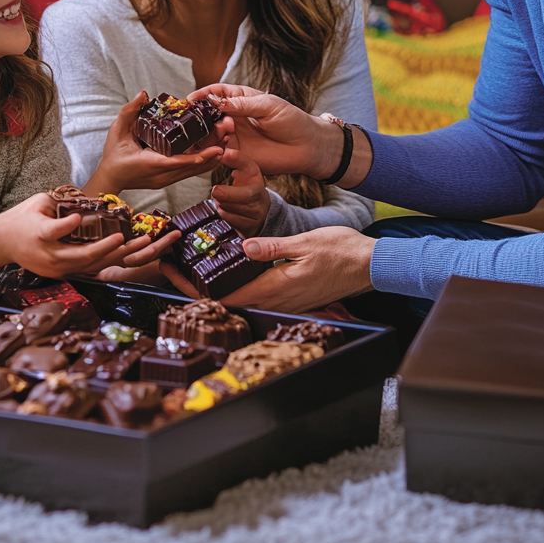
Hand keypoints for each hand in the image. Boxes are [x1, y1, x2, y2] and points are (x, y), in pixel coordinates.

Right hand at [0, 193, 152, 276]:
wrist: (2, 243)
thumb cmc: (21, 219)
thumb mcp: (38, 202)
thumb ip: (60, 200)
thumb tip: (86, 198)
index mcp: (38, 234)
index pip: (52, 232)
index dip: (65, 226)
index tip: (77, 218)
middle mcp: (47, 255)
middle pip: (78, 256)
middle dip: (104, 249)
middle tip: (123, 238)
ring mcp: (54, 268)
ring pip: (86, 267)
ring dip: (110, 258)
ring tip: (130, 248)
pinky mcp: (59, 273)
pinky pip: (86, 270)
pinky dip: (104, 263)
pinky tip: (121, 257)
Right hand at [88, 91, 224, 193]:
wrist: (110, 179)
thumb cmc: (113, 156)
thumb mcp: (117, 131)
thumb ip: (129, 112)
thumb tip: (142, 95)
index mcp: (150, 164)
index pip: (177, 162)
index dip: (197, 157)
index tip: (215, 149)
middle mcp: (161, 175)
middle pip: (192, 167)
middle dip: (212, 153)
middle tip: (227, 137)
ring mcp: (166, 179)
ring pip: (193, 171)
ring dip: (211, 158)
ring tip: (227, 142)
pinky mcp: (168, 179)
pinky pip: (189, 172)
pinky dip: (202, 163)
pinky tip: (215, 153)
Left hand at [160, 226, 374, 312]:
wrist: (372, 265)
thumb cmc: (343, 251)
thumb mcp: (305, 242)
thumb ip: (272, 248)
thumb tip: (242, 247)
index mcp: (276, 288)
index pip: (226, 297)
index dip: (194, 288)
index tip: (172, 273)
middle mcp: (277, 300)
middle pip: (227, 300)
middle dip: (196, 286)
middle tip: (171, 266)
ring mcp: (284, 300)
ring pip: (240, 298)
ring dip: (214, 286)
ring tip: (191, 266)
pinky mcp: (291, 296)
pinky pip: (256, 294)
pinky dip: (235, 283)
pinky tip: (226, 269)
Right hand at [189, 84, 340, 180]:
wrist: (307, 147)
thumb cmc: (292, 121)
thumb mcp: (269, 106)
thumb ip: (243, 105)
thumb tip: (218, 102)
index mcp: (240, 99)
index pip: (216, 93)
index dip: (202, 95)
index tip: (191, 100)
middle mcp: (233, 117)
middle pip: (208, 115)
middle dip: (202, 116)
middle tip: (204, 118)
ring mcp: (233, 136)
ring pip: (210, 134)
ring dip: (211, 132)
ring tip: (226, 130)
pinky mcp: (236, 154)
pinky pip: (218, 151)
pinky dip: (215, 149)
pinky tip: (223, 147)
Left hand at [210, 148, 269, 237]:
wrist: (262, 211)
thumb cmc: (248, 186)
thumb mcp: (244, 170)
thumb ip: (234, 159)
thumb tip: (224, 152)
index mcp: (256, 176)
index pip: (248, 165)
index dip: (237, 159)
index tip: (224, 154)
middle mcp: (259, 194)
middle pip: (242, 195)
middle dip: (225, 193)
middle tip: (216, 190)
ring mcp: (256, 212)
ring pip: (232, 208)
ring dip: (222, 204)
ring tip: (222, 199)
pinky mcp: (250, 226)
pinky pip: (232, 221)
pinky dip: (225, 214)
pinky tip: (226, 209)